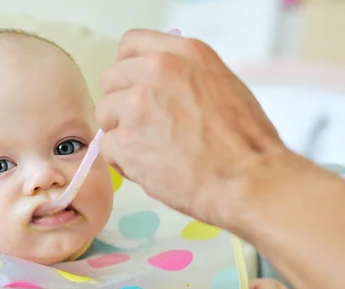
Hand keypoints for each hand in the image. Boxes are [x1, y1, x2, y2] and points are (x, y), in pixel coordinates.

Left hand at [95, 29, 284, 227]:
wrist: (247, 179)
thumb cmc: (244, 140)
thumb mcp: (220, 83)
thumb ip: (183, 75)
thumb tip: (154, 80)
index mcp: (182, 54)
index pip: (130, 45)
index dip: (127, 69)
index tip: (132, 85)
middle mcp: (156, 71)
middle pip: (111, 79)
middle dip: (120, 102)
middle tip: (142, 125)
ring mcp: (136, 105)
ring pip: (105, 113)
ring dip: (121, 132)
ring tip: (151, 149)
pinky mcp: (125, 141)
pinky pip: (107, 147)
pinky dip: (123, 160)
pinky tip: (149, 166)